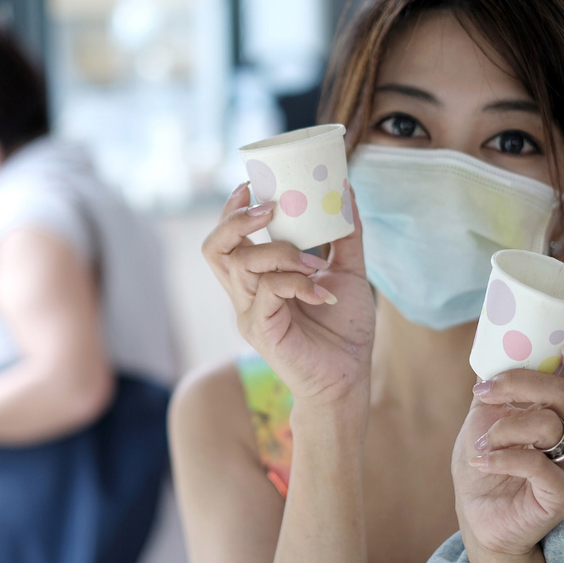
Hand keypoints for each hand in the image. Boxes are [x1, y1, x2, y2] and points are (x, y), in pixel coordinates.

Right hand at [202, 182, 375, 406]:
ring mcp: (249, 313)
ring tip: (315, 264)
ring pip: (242, 264)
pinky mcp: (261, 329)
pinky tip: (321, 291)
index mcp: (258, 279)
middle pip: (214, 248)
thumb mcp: (349, 272)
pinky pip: (268, 289)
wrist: (348, 377)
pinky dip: (297, 281)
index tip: (251, 185)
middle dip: (236, 220)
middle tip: (269, 209)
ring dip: (282, 252)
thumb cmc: (344, 330)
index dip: (231, 210)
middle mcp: (245, 294)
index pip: (226, 239)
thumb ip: (346, 235)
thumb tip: (345, 191)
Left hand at [451, 347, 563, 557]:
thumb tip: (498, 347)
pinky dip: (501, 457)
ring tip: (480, 445)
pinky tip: (482, 461)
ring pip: (548, 424)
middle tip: (483, 396)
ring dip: (502, 429)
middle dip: (516, 385)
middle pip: (562, 394)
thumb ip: (498, 384)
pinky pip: (536, 464)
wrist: (477, 512)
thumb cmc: (484, 461)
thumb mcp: (486, 414)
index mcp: (561, 416)